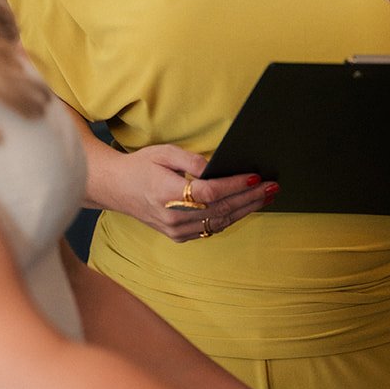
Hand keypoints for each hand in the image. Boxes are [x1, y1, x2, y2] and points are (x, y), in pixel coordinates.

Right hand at [95, 142, 276, 241]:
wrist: (116, 189)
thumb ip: (188, 159)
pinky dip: (231, 218)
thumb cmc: (140, 166)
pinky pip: (210, 228)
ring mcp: (175, 230)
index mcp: (166, 194)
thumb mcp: (162, 153)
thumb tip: (214, 167)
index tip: (254, 176)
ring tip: (266, 197)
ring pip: (219, 222)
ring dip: (245, 210)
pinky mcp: (178, 235)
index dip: (234, 185)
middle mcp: (173, 217)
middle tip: (272, 187)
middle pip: (220, 209)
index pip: (209, 192)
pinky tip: (246, 207)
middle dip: (249, 198)